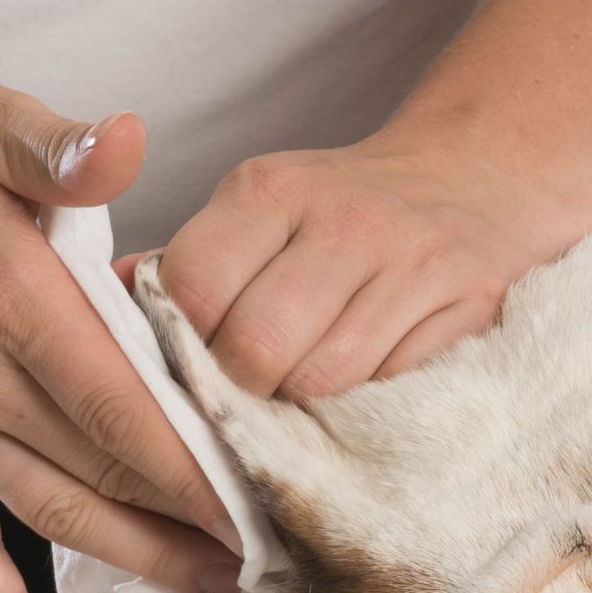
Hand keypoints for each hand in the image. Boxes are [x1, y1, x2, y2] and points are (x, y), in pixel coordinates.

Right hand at [0, 58, 239, 592]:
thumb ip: (57, 147)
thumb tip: (126, 142)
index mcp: (4, 296)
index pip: (125, 404)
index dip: (201, 465)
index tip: (272, 504)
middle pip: (106, 474)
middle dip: (196, 524)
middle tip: (280, 560)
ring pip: (54, 517)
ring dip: (139, 564)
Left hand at [149, 134, 591, 400]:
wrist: (483, 181)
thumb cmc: (348, 213)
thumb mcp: (262, 209)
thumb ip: (191, 262)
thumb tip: (108, 306)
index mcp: (272, 189)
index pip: (195, 292)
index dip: (184, 349)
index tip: (191, 371)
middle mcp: (345, 220)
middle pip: (256, 351)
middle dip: (242, 393)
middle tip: (247, 401)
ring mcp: (414, 266)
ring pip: (324, 383)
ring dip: (302, 410)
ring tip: (300, 402)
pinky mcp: (469, 309)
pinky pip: (391, 392)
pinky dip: (365, 411)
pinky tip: (357, 399)